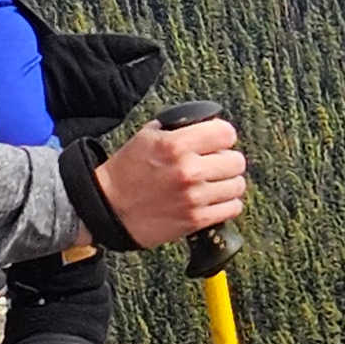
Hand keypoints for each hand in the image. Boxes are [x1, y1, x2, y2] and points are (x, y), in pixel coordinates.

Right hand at [94, 114, 246, 248]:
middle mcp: (188, 170)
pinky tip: (214, 200)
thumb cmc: (127, 171)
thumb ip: (179, 127)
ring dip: (228, 183)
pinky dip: (226, 204)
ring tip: (214, 183)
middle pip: (237, 161)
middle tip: (216, 163)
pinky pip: (232, 208)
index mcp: (176, 145)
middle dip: (227, 160)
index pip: (226, 133)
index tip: (218, 141)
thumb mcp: (148, 136)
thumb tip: (206, 123)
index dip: (223, 135)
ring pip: (237, 185)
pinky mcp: (195, 220)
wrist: (107, 208)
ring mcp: (193, 197)